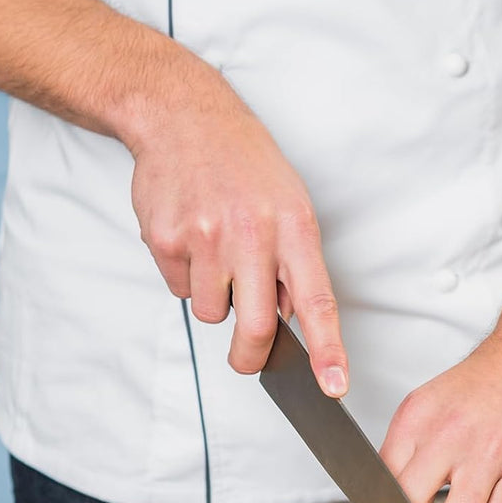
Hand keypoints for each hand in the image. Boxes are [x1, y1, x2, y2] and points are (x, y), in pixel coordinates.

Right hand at [126, 51, 347, 395]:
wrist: (181, 116)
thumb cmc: (242, 163)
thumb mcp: (289, 202)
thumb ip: (293, 263)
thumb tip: (290, 320)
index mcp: (294, 226)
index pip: (317, 301)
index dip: (327, 350)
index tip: (335, 385)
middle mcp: (253, 233)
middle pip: (256, 327)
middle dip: (251, 356)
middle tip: (247, 360)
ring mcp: (207, 237)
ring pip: (212, 313)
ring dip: (214, 300)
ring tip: (213, 252)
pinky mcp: (167, 240)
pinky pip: (179, 291)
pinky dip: (185, 278)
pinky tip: (189, 239)